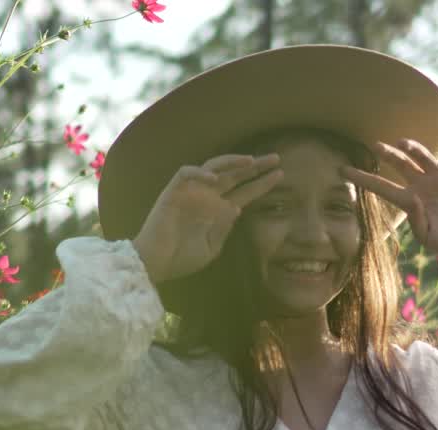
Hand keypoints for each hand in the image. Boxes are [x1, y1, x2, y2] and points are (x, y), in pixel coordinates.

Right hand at [132, 153, 282, 283]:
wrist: (156, 263)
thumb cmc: (182, 258)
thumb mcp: (212, 248)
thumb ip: (225, 229)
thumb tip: (237, 208)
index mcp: (219, 211)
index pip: (245, 192)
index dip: (262, 183)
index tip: (281, 174)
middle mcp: (208, 197)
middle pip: (235, 175)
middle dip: (254, 166)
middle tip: (275, 158)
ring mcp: (191, 192)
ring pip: (213, 166)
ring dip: (231, 162)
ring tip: (250, 161)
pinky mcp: (173, 191)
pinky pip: (186, 173)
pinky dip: (199, 173)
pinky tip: (214, 179)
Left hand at [341, 139, 437, 268]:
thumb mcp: (428, 236)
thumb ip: (416, 220)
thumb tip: (412, 200)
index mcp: (410, 201)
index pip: (382, 186)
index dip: (362, 178)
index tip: (341, 170)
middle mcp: (422, 186)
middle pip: (400, 164)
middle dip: (387, 154)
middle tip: (374, 146)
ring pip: (422, 156)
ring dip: (412, 147)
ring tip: (401, 143)